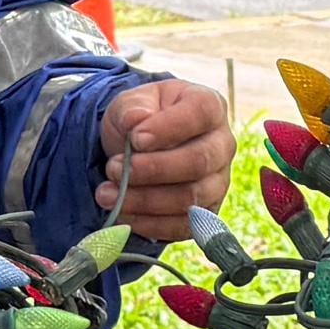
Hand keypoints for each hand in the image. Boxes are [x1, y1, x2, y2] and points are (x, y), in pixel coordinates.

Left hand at [97, 78, 231, 240]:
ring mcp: (218, 181)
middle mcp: (222, 144)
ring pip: (190, 197)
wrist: (140, 148)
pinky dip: (149, 223)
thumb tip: (135, 120)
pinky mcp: (205, 213)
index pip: (201, 113)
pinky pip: (183, 225)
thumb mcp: (130, 103)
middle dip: (152, 170)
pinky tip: (122, 214)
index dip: (169, 128)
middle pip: (198, 161)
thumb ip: (131, 107)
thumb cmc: (141, 120)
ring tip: (107, 194)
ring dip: (144, 199)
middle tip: (113, 169)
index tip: (135, 138)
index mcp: (209, 106)